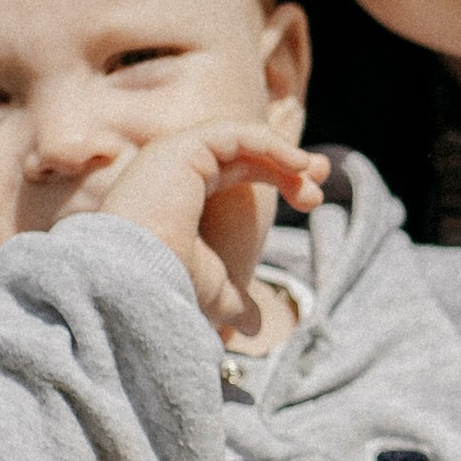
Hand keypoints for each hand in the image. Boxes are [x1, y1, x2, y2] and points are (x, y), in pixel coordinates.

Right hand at [56, 125, 326, 341]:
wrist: (138, 284)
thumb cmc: (166, 288)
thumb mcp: (214, 294)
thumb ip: (235, 301)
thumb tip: (253, 327)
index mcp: (181, 192)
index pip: (238, 170)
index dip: (279, 176)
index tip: (313, 199)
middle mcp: (173, 167)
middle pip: (244, 150)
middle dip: (288, 162)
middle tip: (323, 180)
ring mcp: (173, 153)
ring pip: (241, 138)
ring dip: (283, 154)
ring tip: (314, 177)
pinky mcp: (180, 148)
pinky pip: (236, 133)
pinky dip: (270, 144)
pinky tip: (299, 166)